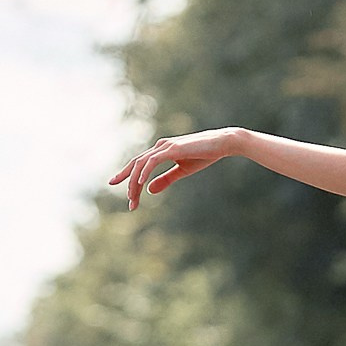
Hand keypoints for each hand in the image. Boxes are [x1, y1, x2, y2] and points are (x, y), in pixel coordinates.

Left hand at [110, 129, 237, 209]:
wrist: (221, 143)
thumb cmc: (204, 155)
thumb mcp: (182, 171)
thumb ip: (165, 179)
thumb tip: (149, 190)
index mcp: (160, 151)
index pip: (139, 165)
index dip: (129, 177)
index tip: (123, 192)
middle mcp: (159, 147)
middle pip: (136, 164)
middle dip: (128, 182)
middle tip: (129, 202)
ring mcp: (165, 146)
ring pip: (142, 164)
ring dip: (135, 181)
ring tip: (133, 197)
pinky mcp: (172, 149)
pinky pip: (153, 161)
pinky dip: (145, 171)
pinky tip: (141, 183)